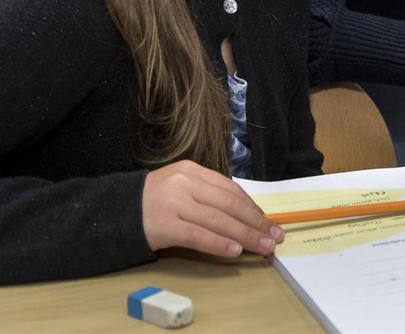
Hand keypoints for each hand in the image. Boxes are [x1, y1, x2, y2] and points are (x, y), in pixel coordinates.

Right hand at [142, 160, 282, 256]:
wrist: (112, 212)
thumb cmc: (152, 203)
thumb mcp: (180, 188)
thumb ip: (207, 195)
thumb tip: (245, 214)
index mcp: (192, 171)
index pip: (231, 189)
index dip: (253, 207)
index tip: (269, 221)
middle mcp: (185, 183)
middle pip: (229, 204)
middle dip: (256, 222)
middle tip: (274, 236)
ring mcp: (174, 202)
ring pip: (218, 220)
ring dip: (245, 235)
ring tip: (262, 247)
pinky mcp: (164, 224)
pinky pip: (198, 235)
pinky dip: (219, 243)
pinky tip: (235, 251)